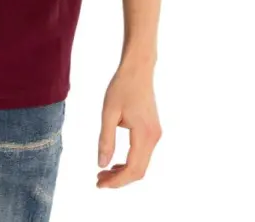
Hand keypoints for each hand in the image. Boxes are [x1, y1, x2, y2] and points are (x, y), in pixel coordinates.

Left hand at [96, 62, 161, 187]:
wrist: (138, 70)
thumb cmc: (122, 87)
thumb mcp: (108, 112)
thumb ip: (106, 139)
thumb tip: (101, 165)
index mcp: (144, 134)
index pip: (132, 168)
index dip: (116, 181)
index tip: (99, 183)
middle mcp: (154, 138)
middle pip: (139, 171)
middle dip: (119, 180)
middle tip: (99, 180)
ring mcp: (155, 135)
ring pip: (142, 164)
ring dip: (124, 172)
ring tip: (103, 172)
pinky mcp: (153, 131)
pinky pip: (143, 154)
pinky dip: (129, 162)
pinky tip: (115, 162)